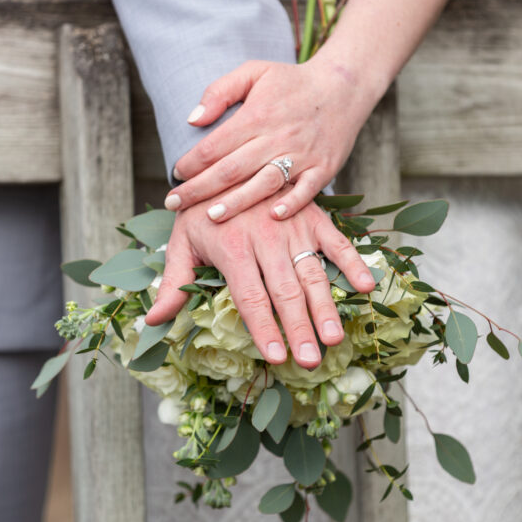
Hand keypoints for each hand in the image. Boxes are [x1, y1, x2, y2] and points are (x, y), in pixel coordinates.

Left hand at [146, 189, 375, 368]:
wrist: (228, 160)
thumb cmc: (203, 210)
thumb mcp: (182, 241)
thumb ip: (173, 283)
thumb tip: (154, 321)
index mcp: (233, 247)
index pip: (250, 297)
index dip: (264, 328)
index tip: (275, 357)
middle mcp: (266, 237)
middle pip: (285, 291)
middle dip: (298, 329)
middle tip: (310, 362)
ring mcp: (293, 226)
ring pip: (312, 273)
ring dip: (325, 306)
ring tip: (335, 337)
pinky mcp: (314, 216)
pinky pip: (338, 242)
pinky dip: (354, 263)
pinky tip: (367, 288)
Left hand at [164, 56, 381, 222]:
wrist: (343, 87)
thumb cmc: (292, 82)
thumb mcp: (254, 71)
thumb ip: (221, 91)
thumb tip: (193, 119)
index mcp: (257, 114)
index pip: (215, 144)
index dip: (191, 162)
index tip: (175, 174)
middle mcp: (278, 137)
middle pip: (232, 168)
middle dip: (199, 188)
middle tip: (174, 204)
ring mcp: (303, 155)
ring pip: (264, 183)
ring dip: (236, 202)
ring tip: (210, 217)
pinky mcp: (323, 169)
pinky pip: (306, 191)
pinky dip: (292, 204)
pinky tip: (273, 217)